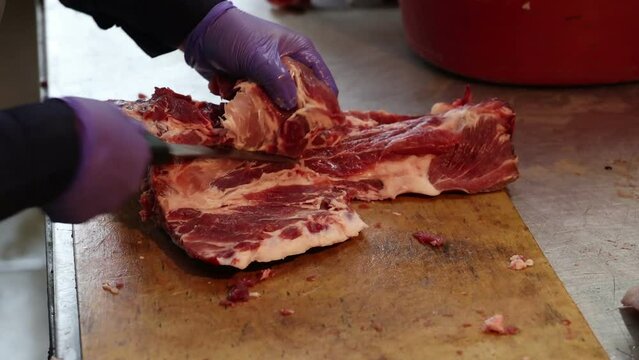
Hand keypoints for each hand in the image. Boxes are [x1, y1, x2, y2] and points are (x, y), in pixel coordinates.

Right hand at [44, 98, 150, 222]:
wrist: (53, 149)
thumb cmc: (82, 125)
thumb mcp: (110, 113)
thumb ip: (126, 126)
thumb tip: (136, 130)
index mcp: (141, 154)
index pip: (137, 156)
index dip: (119, 152)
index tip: (104, 148)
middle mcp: (131, 182)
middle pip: (122, 178)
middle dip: (107, 171)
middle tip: (86, 161)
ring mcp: (109, 202)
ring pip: (102, 194)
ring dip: (91, 186)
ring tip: (71, 173)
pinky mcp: (85, 216)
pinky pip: (80, 206)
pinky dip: (72, 198)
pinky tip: (60, 186)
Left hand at [182, 1, 337, 109]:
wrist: (199, 33)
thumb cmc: (235, 35)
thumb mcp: (260, 57)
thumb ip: (279, 81)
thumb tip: (293, 106)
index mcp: (299, 52)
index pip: (322, 79)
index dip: (325, 100)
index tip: (323, 122)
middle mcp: (287, 66)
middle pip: (299, 97)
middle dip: (289, 111)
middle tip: (284, 124)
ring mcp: (268, 78)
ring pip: (275, 104)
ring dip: (261, 107)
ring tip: (247, 101)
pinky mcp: (250, 87)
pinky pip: (254, 104)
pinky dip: (242, 102)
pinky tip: (228, 89)